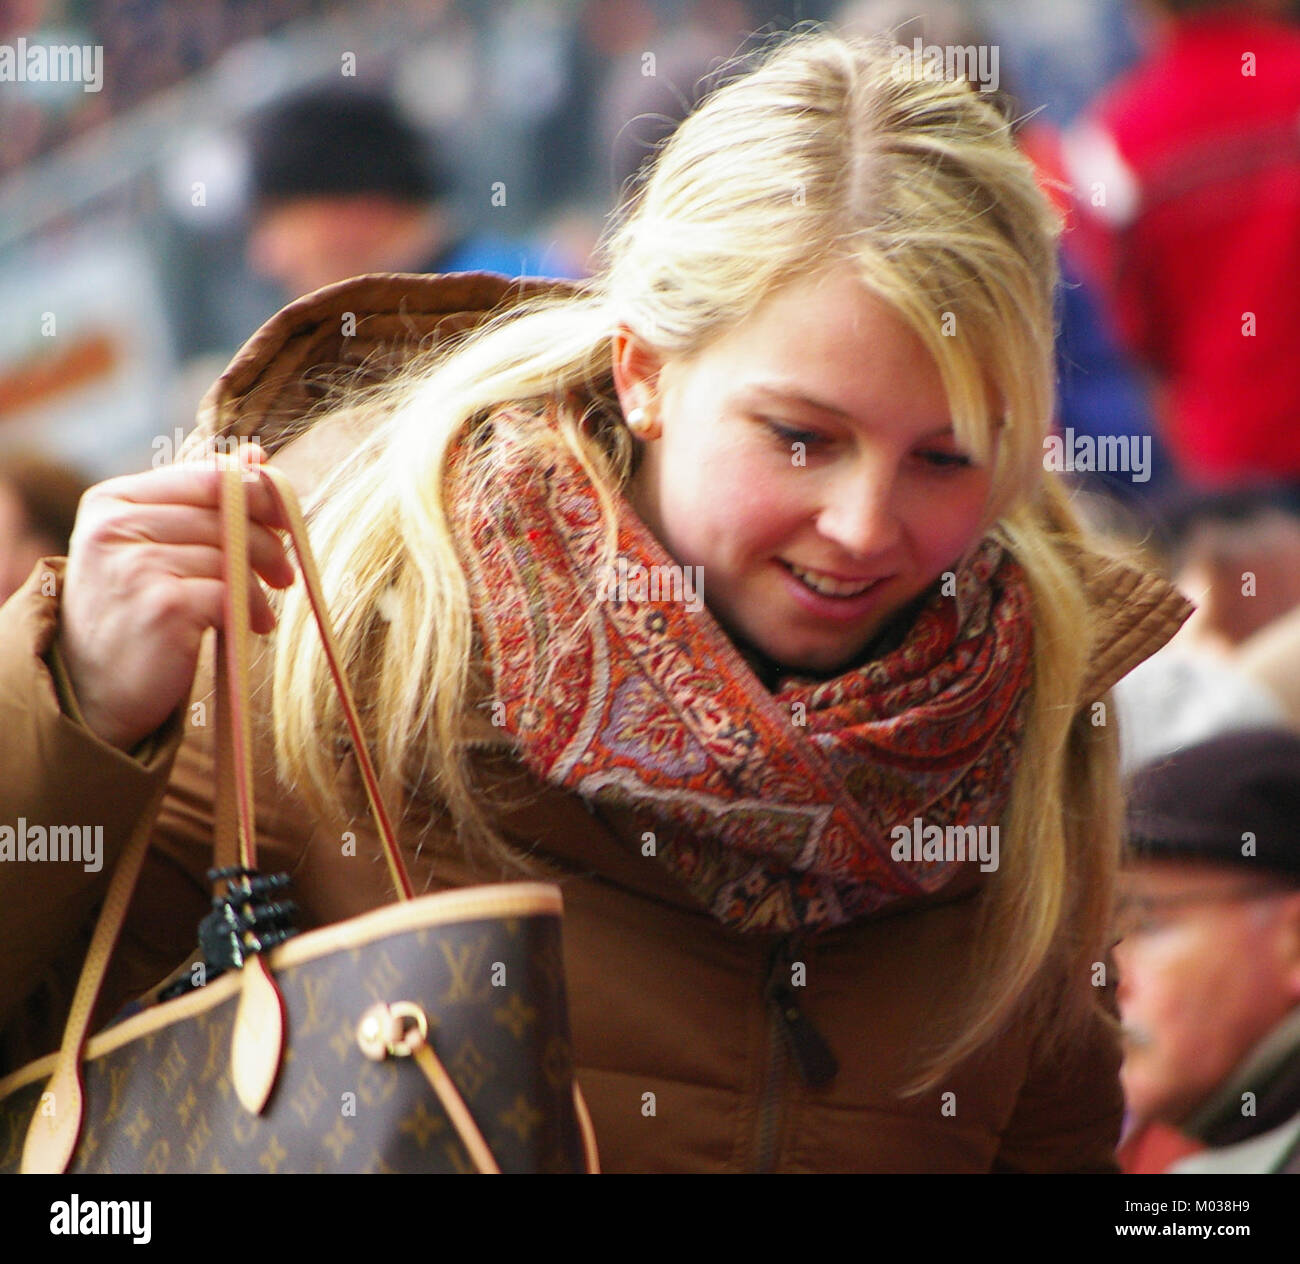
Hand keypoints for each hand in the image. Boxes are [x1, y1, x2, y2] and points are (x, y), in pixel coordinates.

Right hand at [56, 444, 294, 750]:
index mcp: (113, 500)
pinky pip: (232, 592)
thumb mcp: (157, 546)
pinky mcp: (161, 605)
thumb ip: (202, 502)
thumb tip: (257, 454)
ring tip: (264, 609)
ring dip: (260, 586)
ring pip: (233, 556)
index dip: (258, 495)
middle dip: (269, 544)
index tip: (285, 522)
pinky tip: (252, 628)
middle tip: (285, 574)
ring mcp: (135, 565)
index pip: (208, 477)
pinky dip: (251, 610)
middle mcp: (117, 527)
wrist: (96, 689)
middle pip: (227, 514)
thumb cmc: (135, 610)